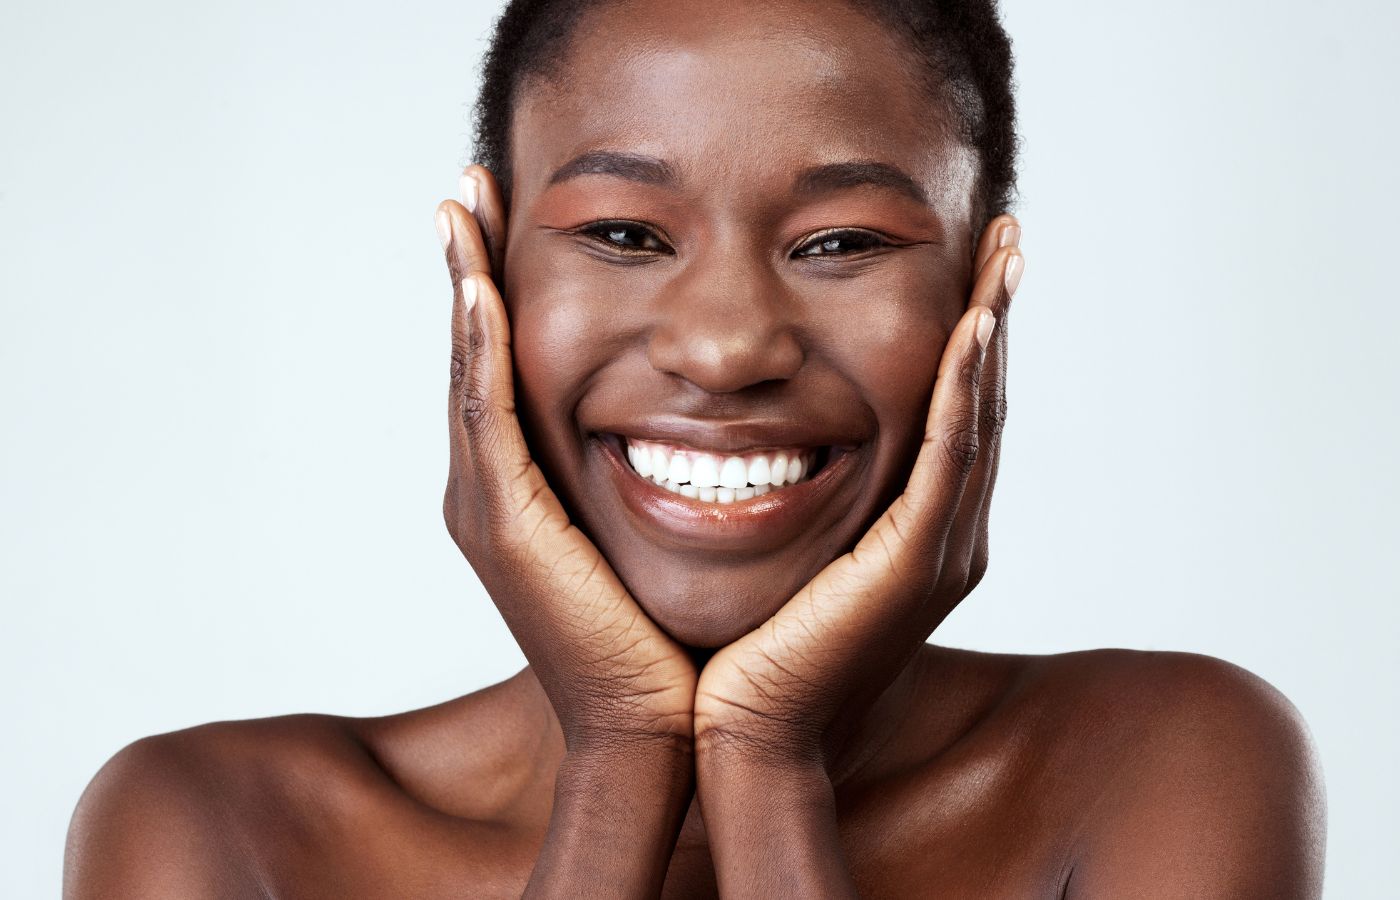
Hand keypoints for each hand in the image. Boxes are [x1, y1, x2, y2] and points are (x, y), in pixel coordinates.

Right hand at [435, 167, 697, 756]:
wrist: (656, 727)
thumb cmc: (668, 637)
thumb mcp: (666, 533)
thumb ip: (662, 476)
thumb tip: (711, 425)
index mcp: (529, 488)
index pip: (507, 367)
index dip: (498, 289)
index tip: (505, 215)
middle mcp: (493, 489)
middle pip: (474, 354)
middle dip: (468, 266)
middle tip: (468, 184)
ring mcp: (490, 506)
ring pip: (469, 372)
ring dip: (463, 283)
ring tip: (461, 203)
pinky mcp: (505, 526)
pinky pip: (487, 417)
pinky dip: (478, 349)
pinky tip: (478, 285)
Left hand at [693, 215, 1023, 767]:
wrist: (740, 730)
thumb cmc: (748, 646)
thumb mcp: (785, 546)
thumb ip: (802, 494)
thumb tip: (765, 433)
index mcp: (917, 529)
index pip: (952, 411)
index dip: (968, 335)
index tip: (969, 263)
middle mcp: (945, 534)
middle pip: (980, 402)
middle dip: (994, 313)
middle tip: (1005, 235)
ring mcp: (938, 549)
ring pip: (977, 418)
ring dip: (991, 330)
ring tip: (1003, 253)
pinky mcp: (914, 564)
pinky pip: (948, 460)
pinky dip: (961, 391)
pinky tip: (970, 327)